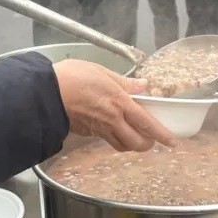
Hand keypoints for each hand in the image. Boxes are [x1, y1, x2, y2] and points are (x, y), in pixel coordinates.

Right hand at [53, 60, 175, 151]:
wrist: (45, 93)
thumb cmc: (72, 77)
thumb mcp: (102, 71)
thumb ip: (125, 82)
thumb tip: (143, 85)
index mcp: (119, 103)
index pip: (147, 123)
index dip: (162, 135)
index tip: (172, 142)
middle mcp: (112, 120)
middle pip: (137, 143)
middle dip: (147, 144)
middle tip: (150, 138)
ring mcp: (99, 129)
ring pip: (121, 146)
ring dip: (130, 144)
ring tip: (132, 135)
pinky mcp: (87, 133)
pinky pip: (105, 140)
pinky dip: (113, 138)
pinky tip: (110, 128)